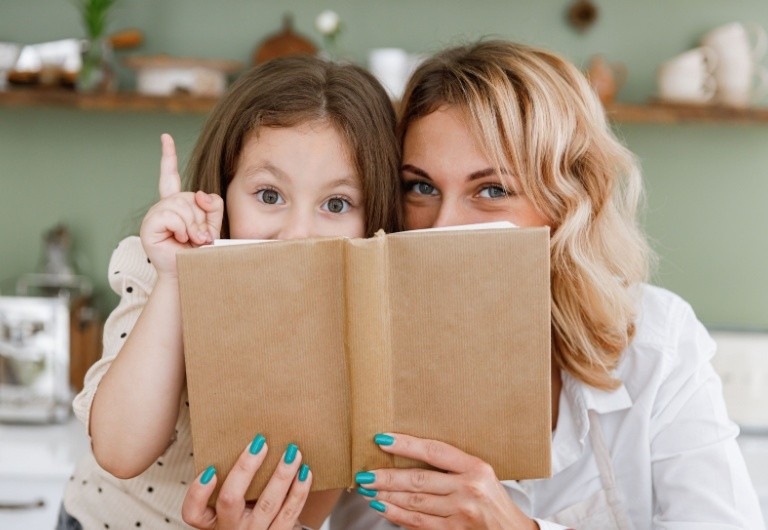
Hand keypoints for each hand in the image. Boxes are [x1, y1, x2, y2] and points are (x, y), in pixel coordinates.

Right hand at [139, 133, 223, 278]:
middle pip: (189, 197)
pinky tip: (180, 238)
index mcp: (175, 204)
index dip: (168, 156)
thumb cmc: (201, 253)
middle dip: (201, 218)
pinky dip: (182, 228)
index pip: (170, 176)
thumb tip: (199, 195)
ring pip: (181, 206)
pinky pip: (171, 215)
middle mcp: (162, 207)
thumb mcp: (213, 225)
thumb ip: (213, 205)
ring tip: (192, 240)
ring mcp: (154, 216)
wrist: (191, 274)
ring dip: (193, 225)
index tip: (165, 137)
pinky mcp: (149, 226)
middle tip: (201, 238)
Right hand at [182, 436, 312, 529]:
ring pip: (267, 505)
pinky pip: (290, 513)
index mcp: (213, 521)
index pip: (193, 512)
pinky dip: (299, 491)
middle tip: (260, 443)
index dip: (198, 492)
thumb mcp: (233, 502)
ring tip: (292, 453)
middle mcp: (231, 529)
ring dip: (281, 476)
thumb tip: (250, 437)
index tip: (210, 469)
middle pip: (230, 500)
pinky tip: (305, 473)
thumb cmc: (248, 512)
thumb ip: (233, 480)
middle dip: (246, 469)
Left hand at [356, 433, 536, 529]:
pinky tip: (382, 508)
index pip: (434, 451)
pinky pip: (418, 523)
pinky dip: (396, 515)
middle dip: (386, 477)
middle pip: (418, 480)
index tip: (381, 439)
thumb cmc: (493, 499)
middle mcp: (468, 489)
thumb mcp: (481, 474)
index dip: (405, 444)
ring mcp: (460, 514)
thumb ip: (452, 465)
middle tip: (364, 474)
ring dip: (386, 496)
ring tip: (367, 490)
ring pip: (414, 503)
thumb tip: (410, 454)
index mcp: (475, 468)